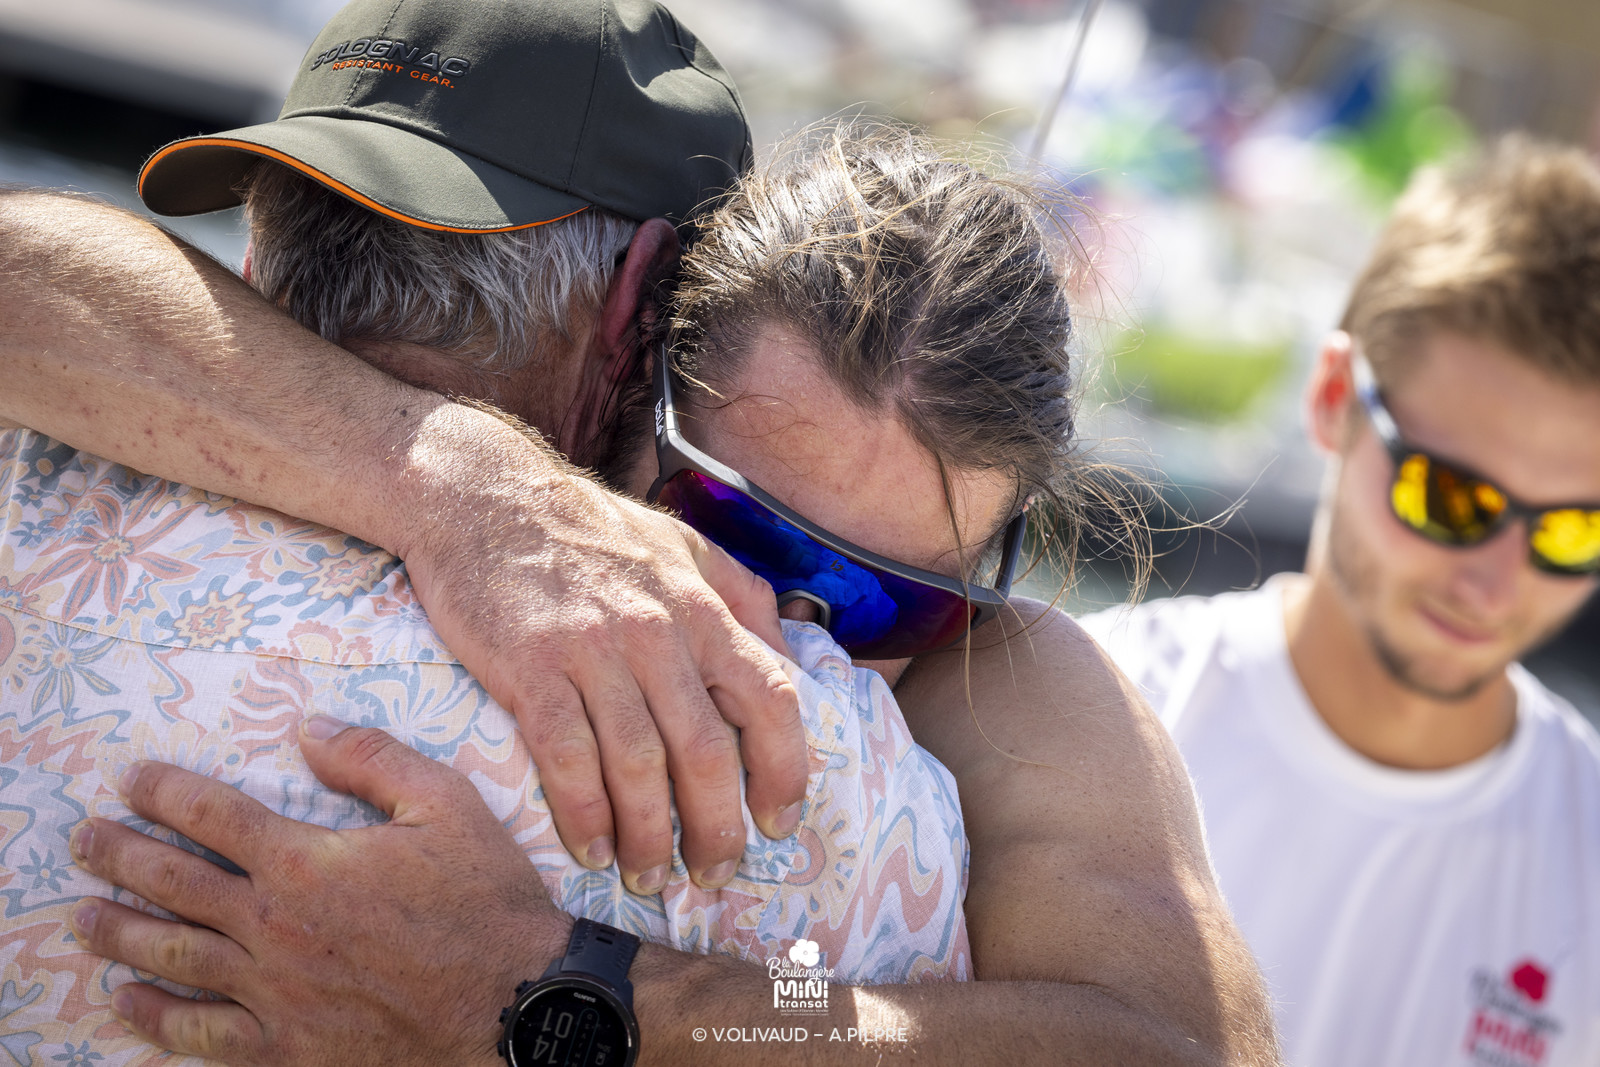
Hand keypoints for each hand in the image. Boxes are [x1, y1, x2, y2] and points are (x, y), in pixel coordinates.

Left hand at [68, 717, 570, 1066]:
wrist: (512, 1003)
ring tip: (83, 915)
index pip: (213, 816)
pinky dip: (155, 1017)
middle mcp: (272, 926)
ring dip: (120, 932)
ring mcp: (271, 992)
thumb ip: (373, 760)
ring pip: (171, 957)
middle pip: (173, 884)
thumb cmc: (486, 902)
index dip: (164, 793)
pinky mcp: (284, 1046)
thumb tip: (310, 727)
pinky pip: (198, 1033)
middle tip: (82, 840)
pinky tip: (128, 1002)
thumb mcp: (447, 804)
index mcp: (307, 862)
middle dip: (119, 856)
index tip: (130, 780)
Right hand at [399, 449, 806, 892]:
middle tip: (714, 874)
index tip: (780, 821)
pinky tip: (592, 849)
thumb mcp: (683, 544)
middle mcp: (658, 631)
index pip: (771, 699)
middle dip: (717, 827)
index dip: (785, 769)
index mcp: (702, 607)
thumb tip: (790, 661)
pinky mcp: (530, 666)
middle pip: (706, 750)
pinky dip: (584, 814)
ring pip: (638, 765)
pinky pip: (566, 757)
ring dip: (650, 836)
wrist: (483, 495)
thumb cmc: (588, 529)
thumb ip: (741, 599)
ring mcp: (593, 649)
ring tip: (651, 879)